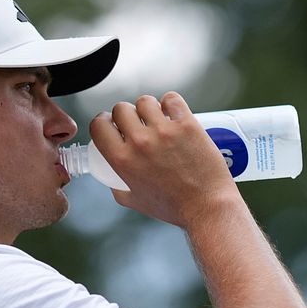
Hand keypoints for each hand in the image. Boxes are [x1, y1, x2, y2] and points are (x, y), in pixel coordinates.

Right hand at [89, 92, 242, 227]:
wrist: (207, 207)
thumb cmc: (174, 208)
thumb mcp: (135, 201)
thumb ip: (118, 188)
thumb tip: (112, 180)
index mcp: (122, 160)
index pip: (98, 125)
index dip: (103, 121)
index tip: (112, 124)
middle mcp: (140, 142)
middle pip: (122, 109)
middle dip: (127, 114)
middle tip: (138, 123)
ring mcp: (164, 131)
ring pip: (146, 101)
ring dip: (149, 107)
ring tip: (157, 118)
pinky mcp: (187, 124)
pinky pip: (172, 99)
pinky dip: (170, 103)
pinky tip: (173, 111)